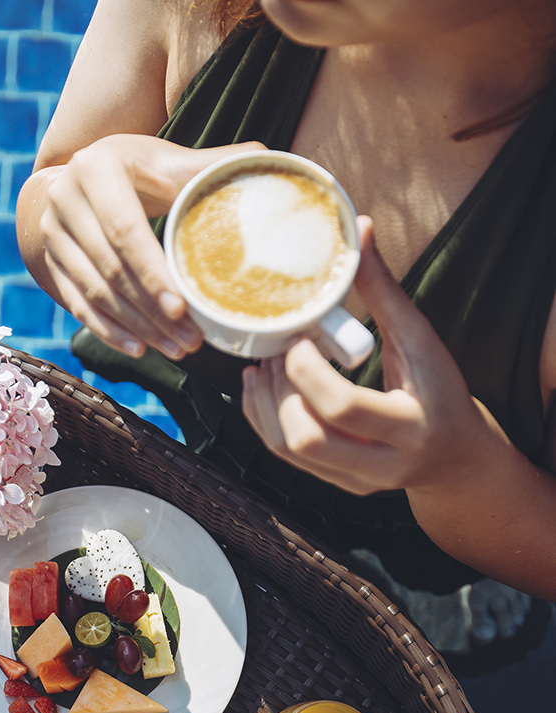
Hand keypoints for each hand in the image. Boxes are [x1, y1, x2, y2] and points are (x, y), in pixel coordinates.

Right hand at [33, 135, 263, 360]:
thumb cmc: (138, 169)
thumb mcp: (168, 160)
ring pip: (95, 292)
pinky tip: (139, 348)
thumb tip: (267, 158)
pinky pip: (78, 304)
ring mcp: (53, 235)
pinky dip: (108, 330)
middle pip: (111, 269)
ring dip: (137, 327)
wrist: (82, 176)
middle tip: (189, 340)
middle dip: (152, 312)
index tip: (183, 309)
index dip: (153, 275)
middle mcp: (64, 200)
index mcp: (96, 168)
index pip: (124, 232)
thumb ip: (212, 164)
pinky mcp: (50, 262)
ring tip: (176, 349)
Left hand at [241, 218, 494, 497]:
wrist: (453, 456)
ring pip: (290, 452)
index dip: (307, 370)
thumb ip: (385, 291)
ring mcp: (355, 481)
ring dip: (266, 405)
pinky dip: (263, 420)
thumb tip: (360, 230)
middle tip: (277, 350)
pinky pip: (286, 458)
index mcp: (411, 426)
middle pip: (308, 439)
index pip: (343, 407)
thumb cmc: (439, 391)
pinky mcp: (335, 483)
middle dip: (281, 390)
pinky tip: (259, 387)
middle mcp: (382, 464)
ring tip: (265, 365)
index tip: (299, 335)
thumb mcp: (421, 339)